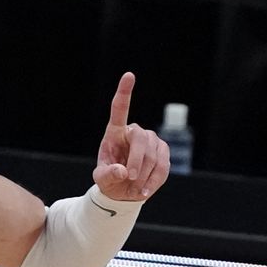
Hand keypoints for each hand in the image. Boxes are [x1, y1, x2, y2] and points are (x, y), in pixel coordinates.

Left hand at [93, 72, 169, 200]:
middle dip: (136, 162)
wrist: (125, 191)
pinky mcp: (164, 151)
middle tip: (129, 178)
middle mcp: (134, 131)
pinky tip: (144, 189)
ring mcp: (151, 140)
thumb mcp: (102, 180)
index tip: (129, 75)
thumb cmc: (110, 180)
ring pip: (153, 155)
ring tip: (133, 187)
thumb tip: (122, 171)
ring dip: (143, 175)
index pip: (120, 109)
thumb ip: (108, 175)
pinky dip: (154, 180)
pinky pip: (163, 166)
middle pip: (141, 140)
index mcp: (114, 132)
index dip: (124, 92)